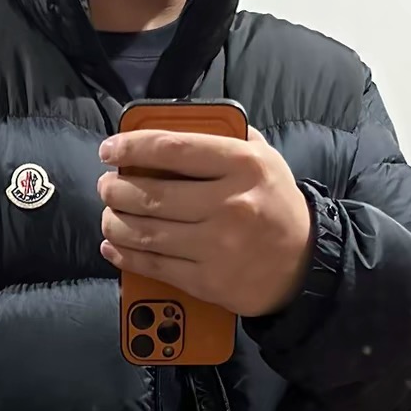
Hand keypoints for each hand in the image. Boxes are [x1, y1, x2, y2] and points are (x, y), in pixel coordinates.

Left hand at [97, 126, 312, 317]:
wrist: (303, 265)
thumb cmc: (276, 206)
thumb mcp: (265, 160)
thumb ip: (227, 139)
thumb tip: (174, 129)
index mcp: (243, 166)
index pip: (174, 149)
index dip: (133, 147)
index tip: (110, 149)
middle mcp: (229, 205)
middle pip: (153, 195)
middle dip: (117, 189)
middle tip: (106, 185)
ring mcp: (217, 247)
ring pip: (148, 232)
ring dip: (115, 223)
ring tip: (108, 214)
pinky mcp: (208, 282)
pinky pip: (156, 266)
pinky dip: (127, 255)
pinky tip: (113, 246)